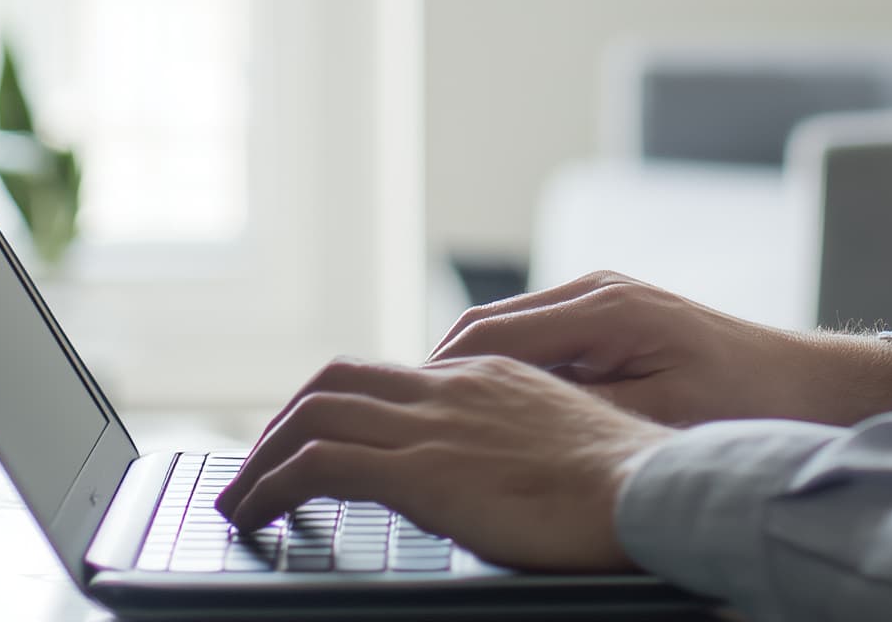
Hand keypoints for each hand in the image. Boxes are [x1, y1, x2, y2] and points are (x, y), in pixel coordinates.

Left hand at [213, 354, 670, 569]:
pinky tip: (257, 515)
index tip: (317, 440)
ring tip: (242, 496)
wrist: (649, 490)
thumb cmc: (627, 489)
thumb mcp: (566, 451)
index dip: (342, 404)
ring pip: (315, 414)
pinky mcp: (421, 468)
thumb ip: (521, 450)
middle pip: (340, 379)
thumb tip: (505, 483)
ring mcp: (435, 423)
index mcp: (491, 379)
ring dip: (265, 455)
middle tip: (261, 463)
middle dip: (287, 419)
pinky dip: (272, 485)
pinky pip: (319, 464)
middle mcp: (454, 387)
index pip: (395, 376)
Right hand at [429, 269, 891, 427]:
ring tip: (425, 426)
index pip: (489, 338)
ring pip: (507, 334)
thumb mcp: (658, 418)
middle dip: (435, 377)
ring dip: (466, 376)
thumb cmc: (743, 409)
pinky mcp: (613, 320)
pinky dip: (503, 374)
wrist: (812, 389)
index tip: (395, 419)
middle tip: (391, 426)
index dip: (435, 381)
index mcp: (603, 309)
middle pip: (486, 331)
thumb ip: (578, 413)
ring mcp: (603, 301)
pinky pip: (537, 343)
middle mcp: (596, 291)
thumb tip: (504, 420)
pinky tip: (487, 418)